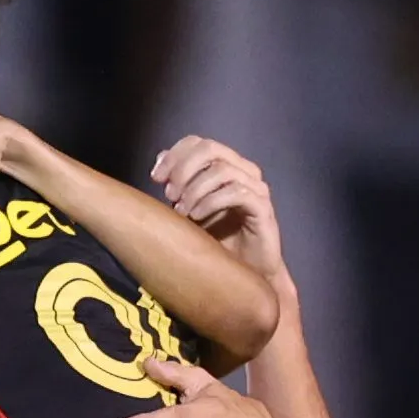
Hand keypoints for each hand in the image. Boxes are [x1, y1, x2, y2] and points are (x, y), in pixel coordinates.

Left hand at [152, 135, 287, 279]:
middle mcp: (244, 170)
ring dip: (195, 188)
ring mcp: (256, 187)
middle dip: (183, 169)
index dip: (174, 155)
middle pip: (210, 148)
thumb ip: (178, 185)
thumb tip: (160, 160)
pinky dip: (211, 202)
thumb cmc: (219, 242)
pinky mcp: (263, 207)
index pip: (198, 142)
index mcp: (226, 165)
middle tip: (169, 194)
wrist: (246, 275)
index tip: (155, 178)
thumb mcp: (189, 210)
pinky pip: (236, 192)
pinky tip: (197, 217)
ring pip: (222, 170)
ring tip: (182, 210)